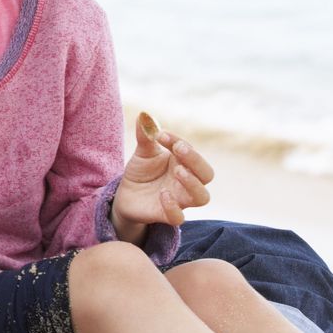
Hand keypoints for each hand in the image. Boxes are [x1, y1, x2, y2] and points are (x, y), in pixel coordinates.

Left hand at [111, 112, 213, 243]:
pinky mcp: (166, 215)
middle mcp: (187, 182)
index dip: (179, 141)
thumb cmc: (141, 172)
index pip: (192, 152)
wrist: (125, 195)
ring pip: (202, 197)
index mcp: (184, 163)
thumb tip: (144, 114)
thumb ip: (146, 135)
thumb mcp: (143, 152)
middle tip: (178, 149)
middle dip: (196, 161)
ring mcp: (179, 200)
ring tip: (177, 171)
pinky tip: (162, 194)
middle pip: (207, 174)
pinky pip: (178, 218)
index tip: (160, 134)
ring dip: (192, 183)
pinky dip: (173, 207)